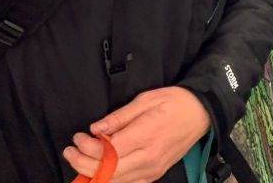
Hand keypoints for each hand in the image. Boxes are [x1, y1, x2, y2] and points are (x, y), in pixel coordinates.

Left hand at [63, 86, 210, 182]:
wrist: (202, 113)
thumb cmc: (175, 102)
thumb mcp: (147, 99)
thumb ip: (120, 116)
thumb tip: (95, 129)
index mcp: (147, 135)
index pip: (108, 151)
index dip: (87, 147)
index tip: (78, 137)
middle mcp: (149, 157)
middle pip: (107, 171)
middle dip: (82, 164)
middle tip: (71, 151)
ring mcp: (153, 169)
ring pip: (115, 182)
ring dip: (92, 174)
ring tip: (80, 160)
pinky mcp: (155, 174)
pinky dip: (109, 180)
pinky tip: (99, 170)